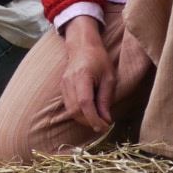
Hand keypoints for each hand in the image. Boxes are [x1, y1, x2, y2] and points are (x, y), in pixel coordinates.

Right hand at [58, 16, 115, 133]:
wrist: (82, 46)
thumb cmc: (99, 60)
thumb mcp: (109, 78)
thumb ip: (105, 99)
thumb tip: (105, 119)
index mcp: (82, 76)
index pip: (84, 103)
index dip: (93, 118)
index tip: (104, 127)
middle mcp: (69, 81)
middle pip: (75, 110)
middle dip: (89, 121)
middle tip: (103, 125)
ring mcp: (63, 84)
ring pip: (70, 110)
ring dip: (83, 119)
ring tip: (97, 119)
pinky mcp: (62, 87)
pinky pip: (68, 105)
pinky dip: (78, 113)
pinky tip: (89, 112)